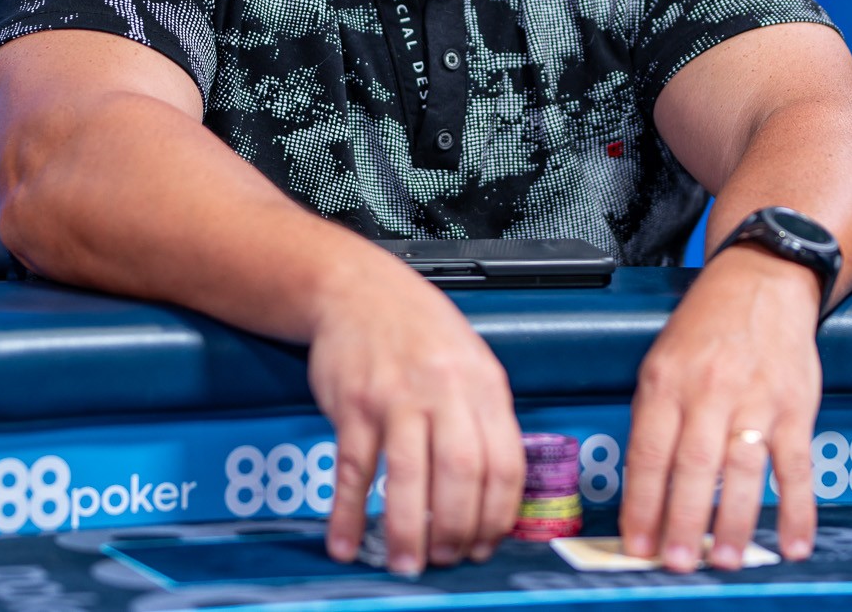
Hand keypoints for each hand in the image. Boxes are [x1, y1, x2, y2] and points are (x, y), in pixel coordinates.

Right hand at [306, 257, 523, 576]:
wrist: (358, 287)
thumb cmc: (418, 328)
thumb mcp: (472, 361)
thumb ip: (485, 417)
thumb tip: (495, 491)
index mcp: (483, 384)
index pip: (505, 462)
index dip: (498, 515)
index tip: (486, 544)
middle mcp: (444, 390)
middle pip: (462, 474)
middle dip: (457, 530)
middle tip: (446, 560)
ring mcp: (396, 396)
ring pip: (410, 476)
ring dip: (409, 531)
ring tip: (407, 563)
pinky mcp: (353, 405)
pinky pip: (354, 468)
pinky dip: (349, 511)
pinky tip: (346, 540)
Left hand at [619, 247, 821, 571]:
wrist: (762, 279)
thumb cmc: (707, 325)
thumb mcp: (661, 360)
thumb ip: (653, 418)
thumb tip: (643, 488)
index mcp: (667, 381)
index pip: (648, 452)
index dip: (642, 504)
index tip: (638, 544)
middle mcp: (709, 389)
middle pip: (693, 466)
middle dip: (683, 520)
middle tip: (677, 562)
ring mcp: (755, 399)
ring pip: (742, 469)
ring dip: (733, 520)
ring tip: (724, 558)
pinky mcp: (794, 406)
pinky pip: (796, 465)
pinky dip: (797, 508)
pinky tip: (792, 542)